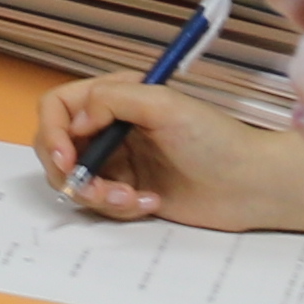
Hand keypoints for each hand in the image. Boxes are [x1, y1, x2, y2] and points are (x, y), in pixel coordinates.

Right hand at [35, 73, 303, 232]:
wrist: (250, 186)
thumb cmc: (216, 140)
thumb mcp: (165, 106)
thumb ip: (113, 100)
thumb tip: (74, 122)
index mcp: (118, 98)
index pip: (60, 106)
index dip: (53, 131)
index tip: (66, 157)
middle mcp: (112, 127)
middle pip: (58, 147)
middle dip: (71, 172)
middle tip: (92, 188)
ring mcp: (119, 161)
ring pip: (76, 180)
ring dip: (96, 194)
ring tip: (132, 198)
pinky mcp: (128, 191)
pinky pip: (100, 203)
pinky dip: (117, 206)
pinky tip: (150, 202)